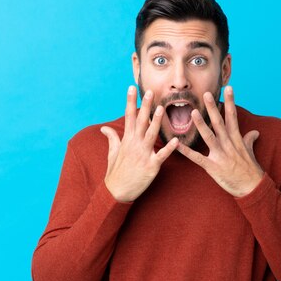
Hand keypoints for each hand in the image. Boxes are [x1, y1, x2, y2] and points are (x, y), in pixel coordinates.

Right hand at [100, 86, 178, 201]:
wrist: (117, 192)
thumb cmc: (115, 172)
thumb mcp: (112, 153)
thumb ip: (112, 138)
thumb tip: (104, 128)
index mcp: (126, 140)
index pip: (129, 116)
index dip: (130, 101)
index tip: (131, 88)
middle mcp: (134, 145)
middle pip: (141, 121)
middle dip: (145, 106)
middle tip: (150, 92)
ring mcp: (143, 155)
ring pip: (151, 134)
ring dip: (156, 121)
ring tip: (162, 108)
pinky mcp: (151, 166)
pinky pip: (162, 155)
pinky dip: (169, 148)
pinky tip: (176, 140)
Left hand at [177, 86, 263, 197]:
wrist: (252, 187)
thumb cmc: (251, 170)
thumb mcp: (250, 152)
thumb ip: (249, 140)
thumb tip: (254, 132)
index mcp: (236, 139)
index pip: (233, 116)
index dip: (230, 102)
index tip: (228, 88)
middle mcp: (229, 144)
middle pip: (220, 122)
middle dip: (213, 108)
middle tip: (206, 94)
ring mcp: (220, 155)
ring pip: (209, 136)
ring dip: (201, 125)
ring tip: (192, 112)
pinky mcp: (213, 166)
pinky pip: (197, 158)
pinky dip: (187, 152)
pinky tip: (177, 145)